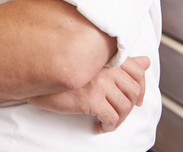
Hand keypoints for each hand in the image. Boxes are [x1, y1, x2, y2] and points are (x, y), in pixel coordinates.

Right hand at [27, 56, 148, 132]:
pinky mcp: (91, 99)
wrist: (36, 81)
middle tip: (117, 114)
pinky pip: (111, 118)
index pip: (137, 70)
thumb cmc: (61, 72)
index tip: (134, 99)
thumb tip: (145, 61)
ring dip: (119, 119)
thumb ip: (120, 62)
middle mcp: (104, 67)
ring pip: (124, 107)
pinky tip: (99, 126)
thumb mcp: (92, 64)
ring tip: (107, 121)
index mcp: (105, 56)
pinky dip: (109, 126)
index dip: (140, 88)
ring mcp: (98, 82)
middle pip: (133, 91)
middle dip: (128, 107)